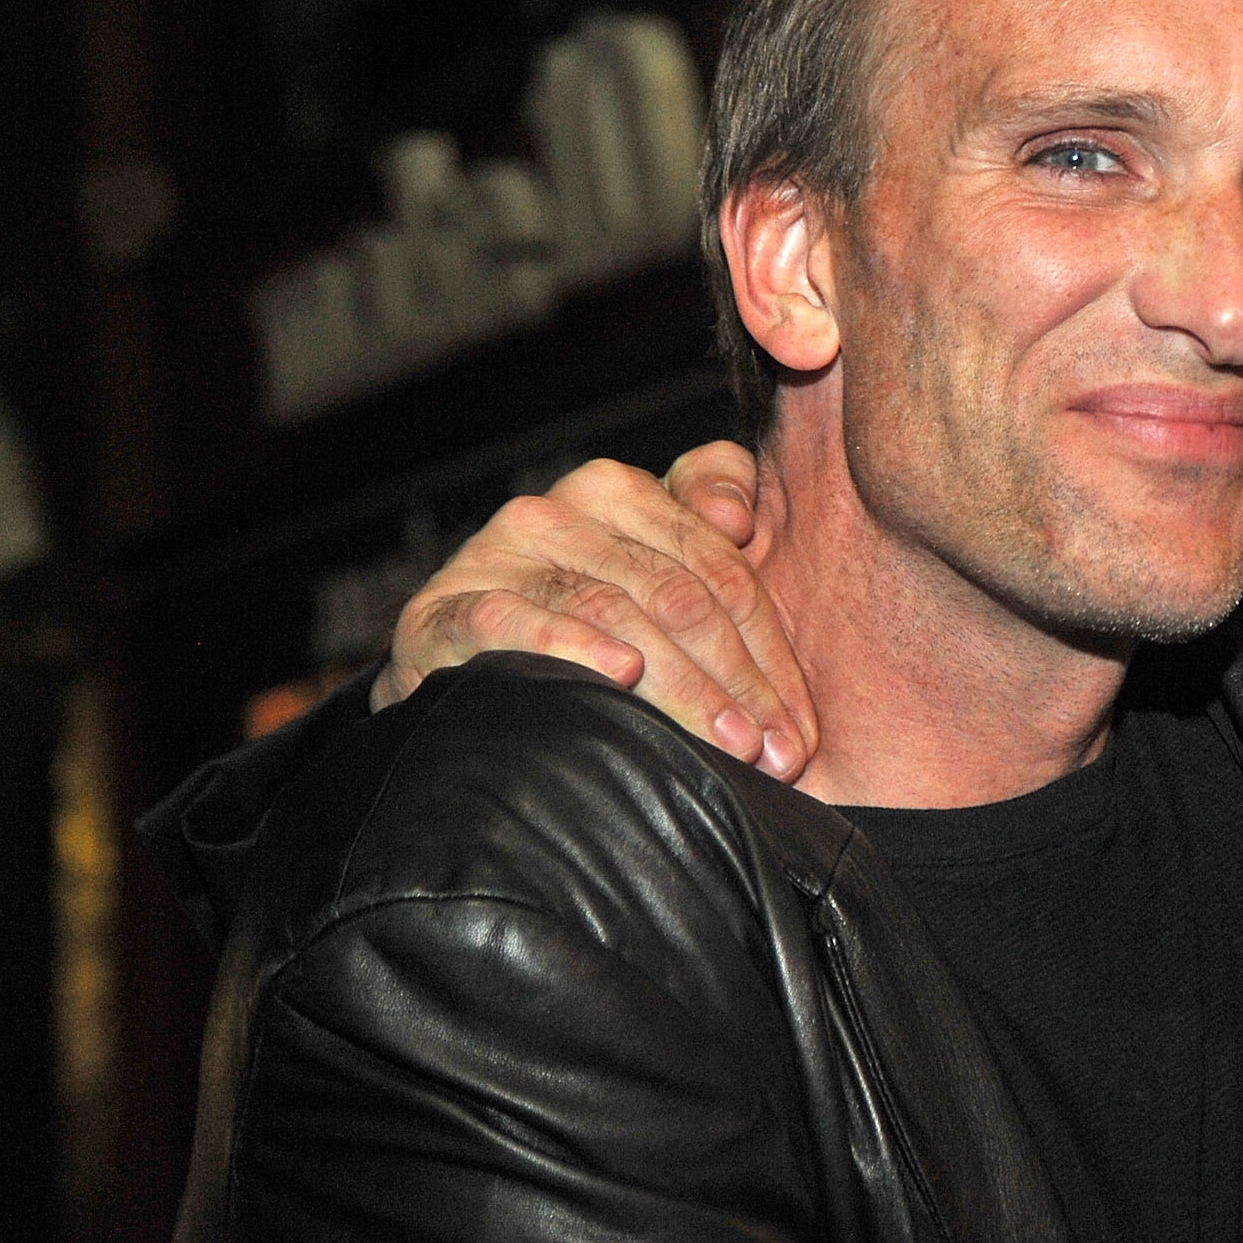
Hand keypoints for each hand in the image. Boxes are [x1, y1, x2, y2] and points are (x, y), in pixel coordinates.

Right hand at [376, 443, 816, 777]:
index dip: (771, 654)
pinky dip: (569, 647)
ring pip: (613, 612)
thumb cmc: (585, 625)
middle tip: (772, 750)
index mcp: (619, 491)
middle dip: (736, 682)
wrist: (458, 671)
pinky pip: (513, 621)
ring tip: (726, 743)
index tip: (800, 729)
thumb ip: (714, 509)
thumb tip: (737, 517)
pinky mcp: (443, 609)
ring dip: (679, 684)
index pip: (721, 570)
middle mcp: (556, 511)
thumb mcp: (661, 565)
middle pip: (676, 595)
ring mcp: (495, 555)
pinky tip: (617, 676)